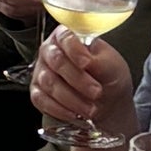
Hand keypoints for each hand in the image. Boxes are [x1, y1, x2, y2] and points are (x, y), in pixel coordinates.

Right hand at [29, 27, 136, 143]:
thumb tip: (88, 60)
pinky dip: (60, 110)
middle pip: (56, 61)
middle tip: (96, 92)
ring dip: (72, 98)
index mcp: (69, 37)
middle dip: (78, 79)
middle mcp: (51, 52)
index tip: (87, 63)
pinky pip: (42, 101)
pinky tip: (74, 114)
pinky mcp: (38, 93)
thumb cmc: (108, 76)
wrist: (107, 100)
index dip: (74, 50)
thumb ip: (100, 61)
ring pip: (49, 83)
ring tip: (91, 109)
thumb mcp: (112, 66)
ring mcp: (41, 72)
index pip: (65, 37)